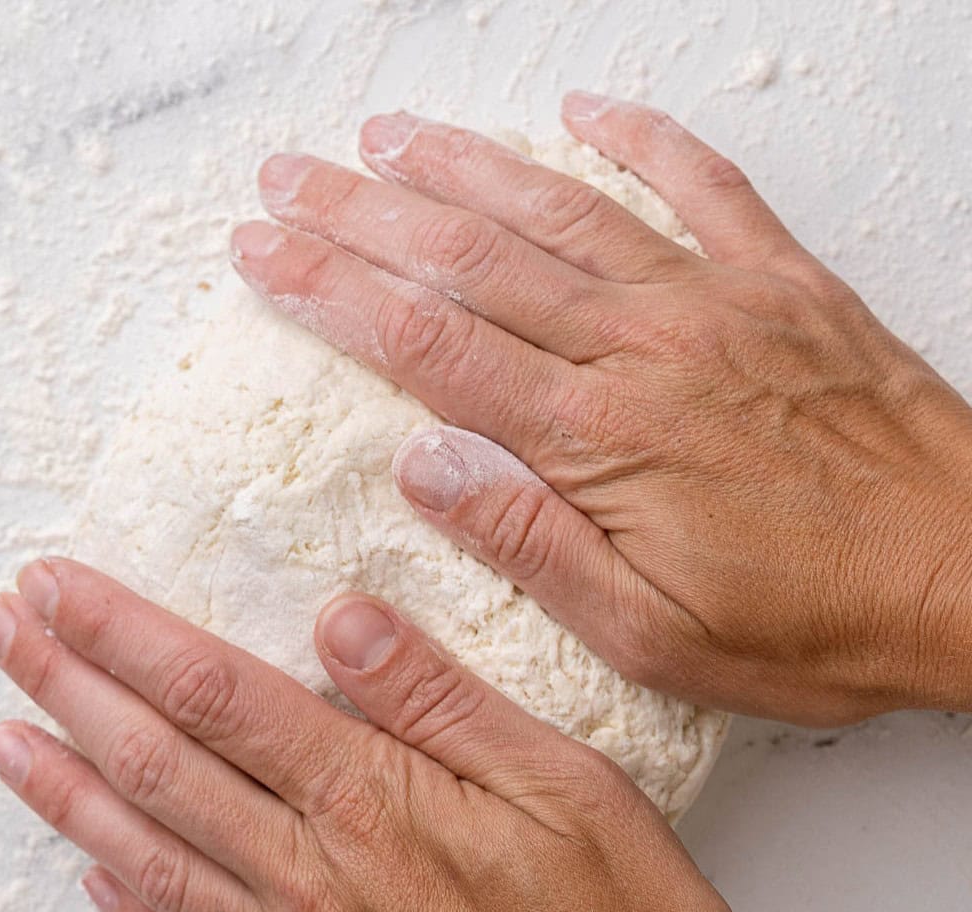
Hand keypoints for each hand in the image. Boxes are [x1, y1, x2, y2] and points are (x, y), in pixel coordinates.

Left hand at [0, 558, 788, 911]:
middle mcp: (313, 877)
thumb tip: (342, 620)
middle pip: (156, 765)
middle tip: (0, 631)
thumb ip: (439, 699)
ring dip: (66, 790)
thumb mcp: (566, 787)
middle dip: (65, 687)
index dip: (123, 632)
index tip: (58, 586)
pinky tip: (92, 879)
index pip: (213, 695)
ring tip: (4, 741)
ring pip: (150, 855)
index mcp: (371, 807)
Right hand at [230, 95, 971, 724]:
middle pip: (475, 259)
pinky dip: (641, 141)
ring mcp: (718, 302)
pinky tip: (587, 111)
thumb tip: (422, 464)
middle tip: (291, 179)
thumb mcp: (649, 632)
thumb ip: (529, 541)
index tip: (266, 251)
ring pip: (564, 211)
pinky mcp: (785, 288)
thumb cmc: (813, 620)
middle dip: (365, 213)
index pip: (431, 342)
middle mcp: (647, 347)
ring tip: (389, 135)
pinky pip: (703, 187)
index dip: (335, 289)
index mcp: (600, 436)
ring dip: (466, 167)